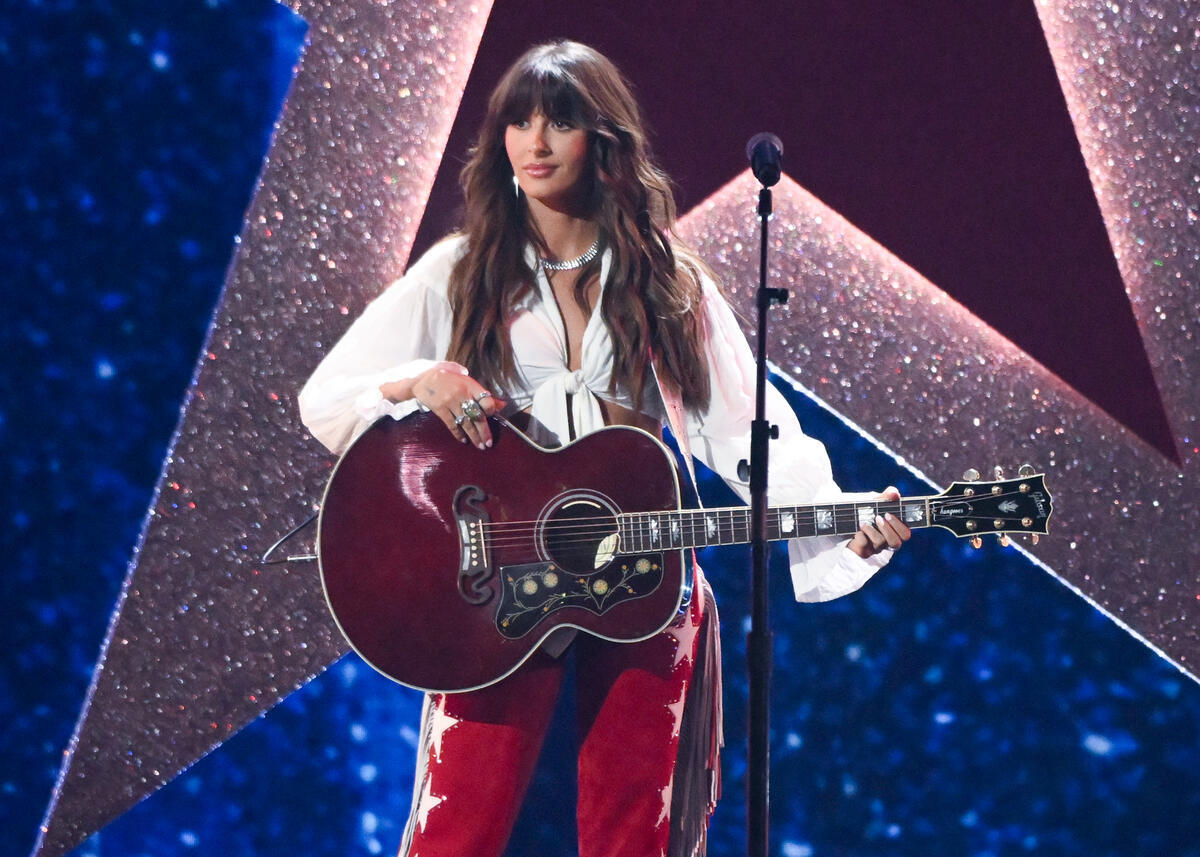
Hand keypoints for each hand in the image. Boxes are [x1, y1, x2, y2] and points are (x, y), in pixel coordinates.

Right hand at [384, 362, 505, 448]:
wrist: (422, 378)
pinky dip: (458, 434)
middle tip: (489, 443)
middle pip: (477, 416)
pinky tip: (463, 440)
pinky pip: (452, 424)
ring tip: (480, 445)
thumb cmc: (448, 378)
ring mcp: (450, 402)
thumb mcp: (466, 381)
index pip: (486, 400)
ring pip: (466, 423)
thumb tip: (502, 405)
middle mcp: (462, 394)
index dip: (491, 411)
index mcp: (470, 385)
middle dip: (484, 432)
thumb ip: (483, 394)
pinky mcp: (440, 409)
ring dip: (474, 436)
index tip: (492, 418)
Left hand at [847, 486, 910, 558]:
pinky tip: (857, 530)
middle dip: (887, 530)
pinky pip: (864, 548)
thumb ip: (886, 497)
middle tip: (877, 518)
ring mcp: (876, 548)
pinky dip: (860, 537)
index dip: (899, 526)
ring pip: (880, 544)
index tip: (888, 514)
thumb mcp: (876, 502)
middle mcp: (888, 541)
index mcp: (895, 531)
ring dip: (872, 531)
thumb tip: (895, 493)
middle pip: (896, 543)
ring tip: (863, 522)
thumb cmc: (868, 511)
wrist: (847, 520)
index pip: (905, 534)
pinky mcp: (863, 550)